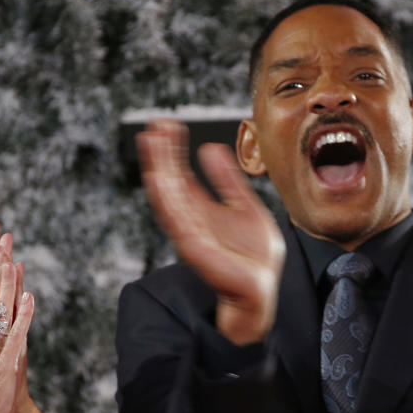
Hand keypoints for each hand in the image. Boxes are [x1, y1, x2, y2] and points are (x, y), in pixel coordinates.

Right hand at [138, 119, 285, 344]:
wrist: (261, 289)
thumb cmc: (253, 256)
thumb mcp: (245, 205)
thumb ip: (228, 180)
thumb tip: (211, 148)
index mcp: (199, 208)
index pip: (179, 173)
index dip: (172, 149)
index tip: (168, 124)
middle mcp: (189, 217)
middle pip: (168, 179)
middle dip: (161, 152)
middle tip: (155, 124)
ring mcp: (188, 231)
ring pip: (166, 194)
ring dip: (157, 167)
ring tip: (151, 141)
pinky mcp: (193, 245)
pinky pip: (175, 217)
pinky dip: (165, 197)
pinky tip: (158, 177)